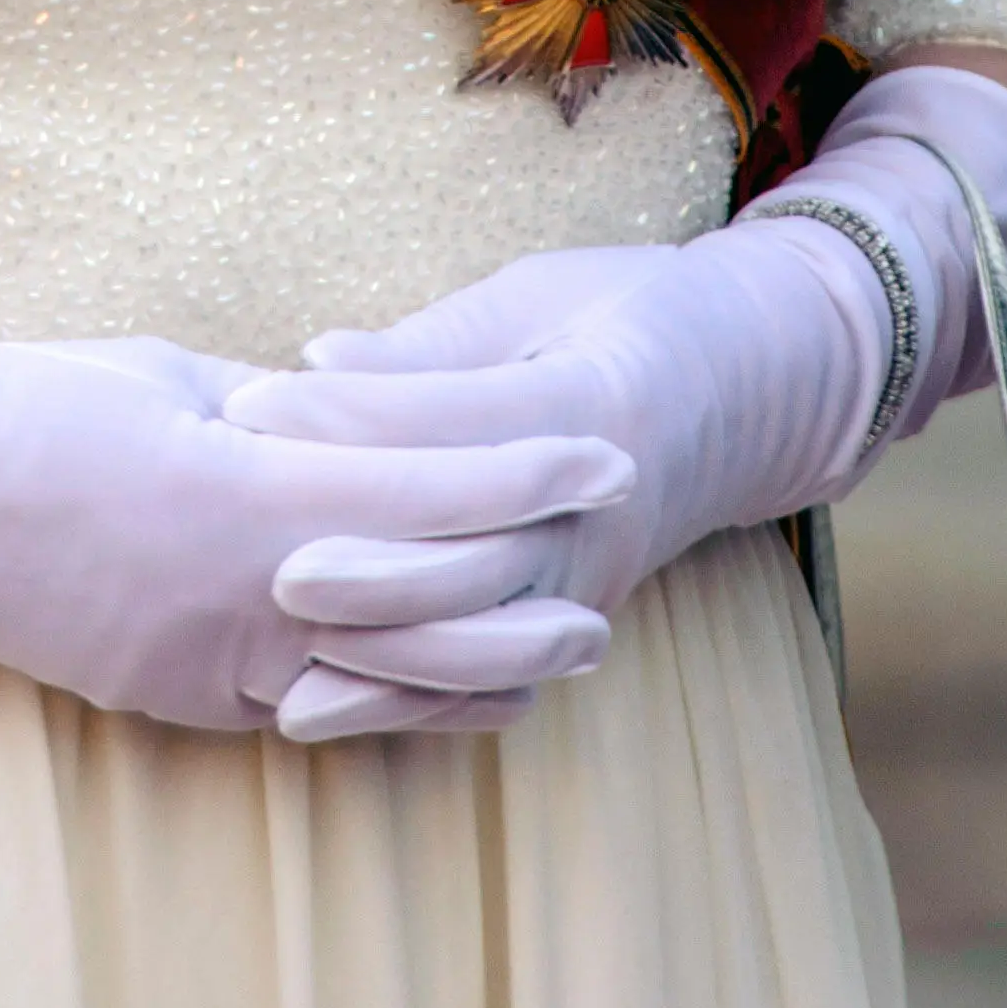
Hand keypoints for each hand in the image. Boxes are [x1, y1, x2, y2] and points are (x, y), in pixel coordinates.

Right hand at [0, 326, 626, 734]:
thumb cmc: (32, 403)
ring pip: (379, 684)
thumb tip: (356, 422)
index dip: (522, 468)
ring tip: (556, 650)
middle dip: (529, 589)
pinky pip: (302, 709)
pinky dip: (380, 700)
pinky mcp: (174, 703)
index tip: (602, 444)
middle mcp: (239, 590)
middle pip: (427, 606)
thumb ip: (277, 416)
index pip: (424, 486)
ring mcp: (205, 663)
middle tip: (615, 573)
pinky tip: (432, 689)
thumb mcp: (172, 379)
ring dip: (477, 671)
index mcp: (243, 485)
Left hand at [226, 62, 1006, 738]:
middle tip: (260, 554)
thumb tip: (318, 359)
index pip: (462, 418)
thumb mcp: (542, 296)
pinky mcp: (578, 614)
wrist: (755, 383)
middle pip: (478, 548)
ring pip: (486, 633)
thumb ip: (439, 345)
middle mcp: (605, 508)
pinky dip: (412, 702)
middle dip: (367, 558)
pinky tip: (323, 711)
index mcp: (600, 401)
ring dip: (382, 654)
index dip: (354, 412)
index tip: (251, 400)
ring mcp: (598, 575)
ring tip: (276, 664)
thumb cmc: (629, 311)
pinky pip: (497, 676)